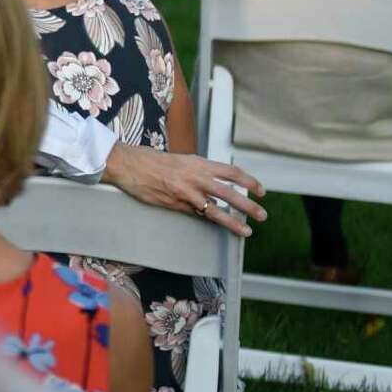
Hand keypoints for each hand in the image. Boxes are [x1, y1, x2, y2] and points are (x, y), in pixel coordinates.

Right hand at [102, 144, 267, 238]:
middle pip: (229, 192)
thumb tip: (216, 182)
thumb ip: (199, 171)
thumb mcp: (181, 160)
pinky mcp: (175, 204)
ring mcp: (185, 192)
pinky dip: (210, 220)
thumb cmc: (153, 161)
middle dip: (248, 205)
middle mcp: (195, 176)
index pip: (231, 172)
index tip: (260, 190)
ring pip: (215, 209)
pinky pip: (197, 215)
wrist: (129, 164)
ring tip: (246, 231)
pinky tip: (218, 225)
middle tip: (262, 214)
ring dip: (233, 221)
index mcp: (198, 162)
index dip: (248, 181)